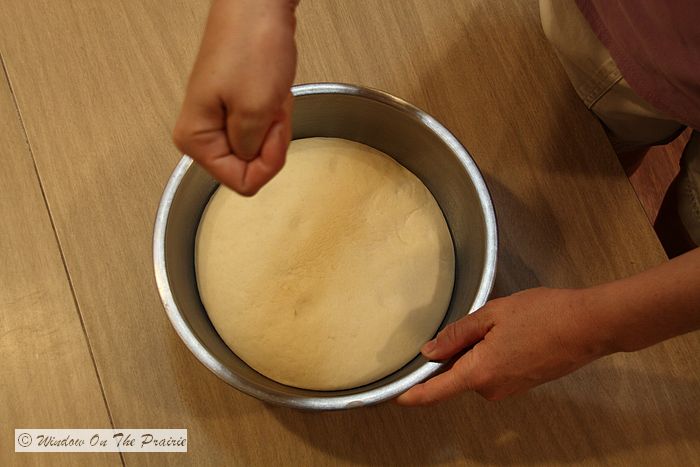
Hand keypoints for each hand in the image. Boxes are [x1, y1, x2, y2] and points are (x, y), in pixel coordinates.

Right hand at [173, 0, 298, 195]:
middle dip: (271, 141)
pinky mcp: (234, 105)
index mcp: (195, 138)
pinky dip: (275, 112)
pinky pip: (263, 128)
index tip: (271, 128)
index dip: (267, 162)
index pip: (241, 182)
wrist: (257, 3)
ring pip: (259, 148)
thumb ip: (252, 152)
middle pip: (250, 167)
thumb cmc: (252, 43)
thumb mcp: (256, 111)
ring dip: (275, 125)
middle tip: (270, 107)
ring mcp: (218, 118)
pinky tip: (271, 90)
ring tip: (269, 94)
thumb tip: (250, 166)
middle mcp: (201, 131)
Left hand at [397, 287, 607, 404]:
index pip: (435, 392)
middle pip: (456, 375)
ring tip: (500, 323)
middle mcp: (493, 388)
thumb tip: (430, 352)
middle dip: (453, 352)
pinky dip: (491, 353)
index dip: (413, 394)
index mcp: (480, 373)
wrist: (590, 325)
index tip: (395, 396)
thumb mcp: (491, 315)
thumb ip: (456, 335)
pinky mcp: (522, 383)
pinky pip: (493, 370)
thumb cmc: (545, 315)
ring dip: (476, 349)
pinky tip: (510, 333)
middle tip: (472, 322)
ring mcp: (509, 388)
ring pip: (476, 370)